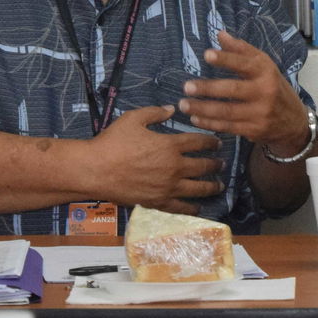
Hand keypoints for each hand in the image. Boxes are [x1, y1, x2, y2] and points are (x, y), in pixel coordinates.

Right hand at [88, 105, 222, 214]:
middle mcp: (174, 168)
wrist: (95, 169)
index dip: (211, 142)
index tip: (217, 143)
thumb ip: (155, 113)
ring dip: (211, 187)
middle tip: (222, 164)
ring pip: (197, 189)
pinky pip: (179, 207)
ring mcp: (167, 187)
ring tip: (220, 186)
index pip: (199, 142)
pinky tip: (199, 208)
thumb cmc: (113, 142)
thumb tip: (172, 109)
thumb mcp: (133, 119)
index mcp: (170, 145)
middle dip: (215, 164)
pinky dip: (192, 209)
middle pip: (203, 167)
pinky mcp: (157, 202)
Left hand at [179, 30, 310, 152]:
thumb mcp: (264, 66)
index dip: (226, 59)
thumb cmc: (274, 87)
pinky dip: (209, 123)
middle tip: (186, 86)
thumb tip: (220, 34)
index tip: (206, 55)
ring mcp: (259, 113)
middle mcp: (264, 91)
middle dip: (208, 88)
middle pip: (233, 89)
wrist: (294, 121)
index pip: (244, 63)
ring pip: (227, 111)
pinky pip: (228, 127)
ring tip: (184, 104)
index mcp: (266, 71)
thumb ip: (242, 50)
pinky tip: (195, 118)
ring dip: (203, 108)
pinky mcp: (254, 130)